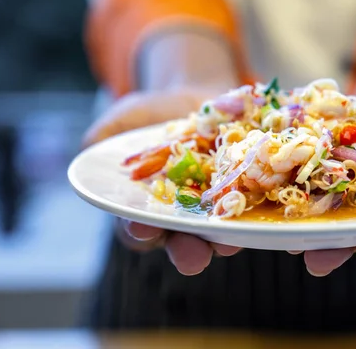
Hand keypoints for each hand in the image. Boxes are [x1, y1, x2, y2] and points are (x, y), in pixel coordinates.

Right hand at [84, 90, 241, 274]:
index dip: (139, 231)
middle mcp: (183, 216)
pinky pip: (253, 209)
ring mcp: (216, 208)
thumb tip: (89, 145)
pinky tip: (266, 217)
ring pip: (219, 233)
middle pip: (182, 241)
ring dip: (225, 241)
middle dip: (186, 252)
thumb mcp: (125, 118)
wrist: (196, 98)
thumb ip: (106, 134)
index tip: (141, 228)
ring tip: (228, 242)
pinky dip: (258, 215)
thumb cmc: (153, 113)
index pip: (138, 227)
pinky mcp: (246, 193)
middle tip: (191, 257)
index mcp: (147, 208)